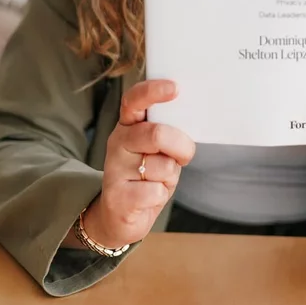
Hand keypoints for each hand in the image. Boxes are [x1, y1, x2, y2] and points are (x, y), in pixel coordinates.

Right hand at [83, 79, 194, 247]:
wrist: (119, 216)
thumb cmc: (148, 177)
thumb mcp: (159, 150)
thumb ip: (168, 134)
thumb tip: (191, 121)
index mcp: (128, 125)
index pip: (135, 100)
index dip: (154, 91)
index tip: (175, 88)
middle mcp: (117, 142)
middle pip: (157, 134)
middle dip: (181, 147)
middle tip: (182, 157)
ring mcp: (114, 169)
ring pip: (162, 166)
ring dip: (169, 177)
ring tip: (156, 181)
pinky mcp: (117, 197)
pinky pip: (155, 192)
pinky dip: (160, 196)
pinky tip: (147, 198)